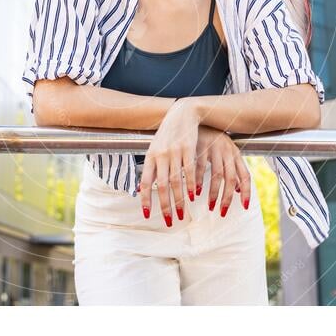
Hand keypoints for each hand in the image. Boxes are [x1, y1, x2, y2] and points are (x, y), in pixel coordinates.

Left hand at [137, 98, 199, 226]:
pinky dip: (191, 185)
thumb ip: (151, 168)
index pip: (144, 182)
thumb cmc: (168, 135)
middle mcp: (160, 155)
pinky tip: (194, 196)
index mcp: (150, 157)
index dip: (145, 199)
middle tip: (170, 221)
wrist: (181, 114)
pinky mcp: (188, 149)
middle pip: (161, 186)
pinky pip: (189, 171)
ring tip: (182, 214)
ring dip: (179, 201)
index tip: (147, 215)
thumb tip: (141, 188)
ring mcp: (174, 152)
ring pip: (175, 181)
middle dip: (165, 206)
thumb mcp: (155, 149)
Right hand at [194, 126, 250, 215]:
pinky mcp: (200, 146)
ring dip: (213, 194)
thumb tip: (237, 190)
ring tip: (210, 206)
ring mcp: (214, 148)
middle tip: (222, 212)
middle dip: (227, 198)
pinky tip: (195, 191)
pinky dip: (199, 181)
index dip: (246, 192)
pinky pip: (200, 168)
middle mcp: (227, 151)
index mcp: (235, 153)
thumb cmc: (211, 137)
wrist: (196, 116)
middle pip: (231, 179)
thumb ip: (232, 169)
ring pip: (217, 176)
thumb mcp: (225, 151)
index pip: (246, 176)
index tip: (243, 206)